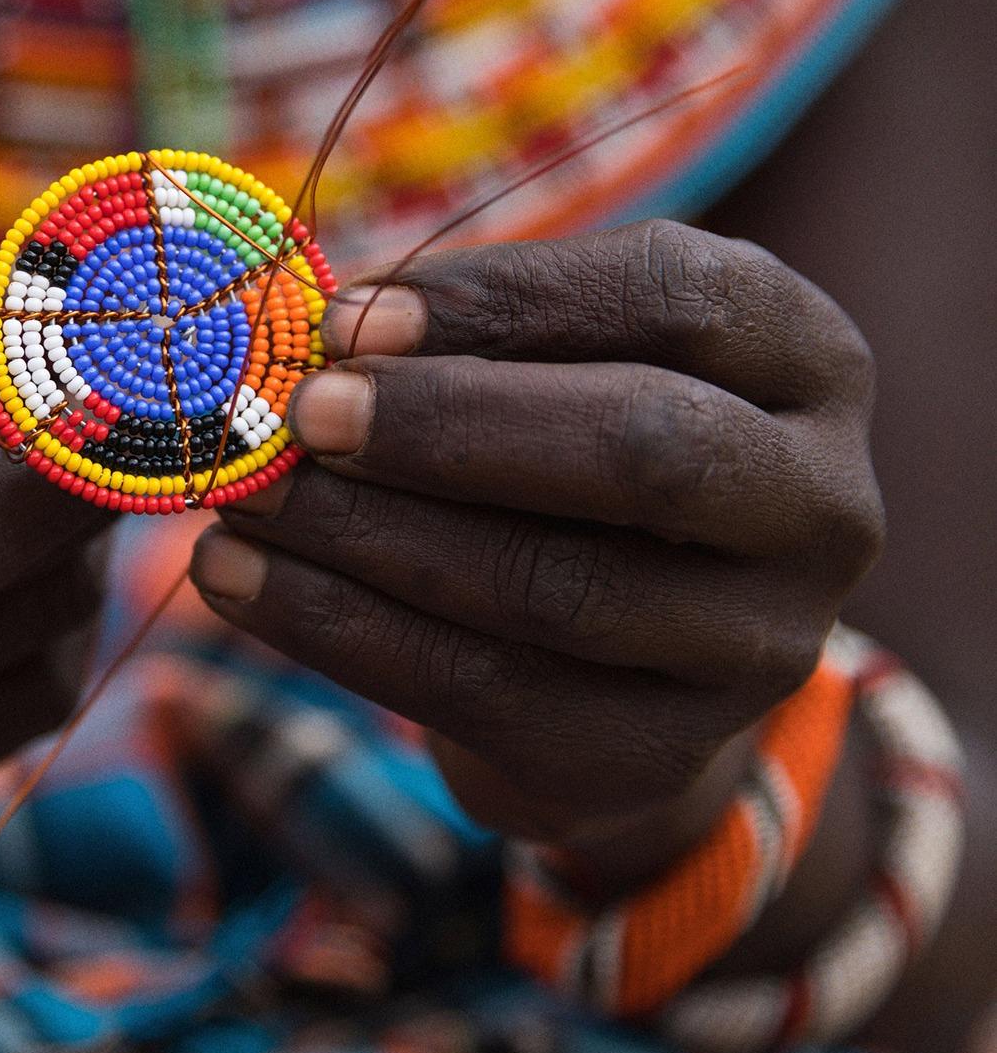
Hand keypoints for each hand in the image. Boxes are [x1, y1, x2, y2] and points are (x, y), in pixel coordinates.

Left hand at [191, 221, 884, 866]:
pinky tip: (233, 579)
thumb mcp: (554, 356)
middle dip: (447, 428)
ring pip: (552, 588)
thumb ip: (467, 330)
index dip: (504, 300)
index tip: (345, 317)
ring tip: (241, 494)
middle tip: (299, 414)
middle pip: (645, 449)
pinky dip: (333, 629)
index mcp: (803, 359)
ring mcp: (755, 647)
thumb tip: (312, 326)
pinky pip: (480, 692)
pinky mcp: (658, 753)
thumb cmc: (568, 441)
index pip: (674, 299)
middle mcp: (819, 503)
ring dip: (364, 536)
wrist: (624, 653)